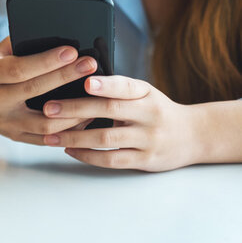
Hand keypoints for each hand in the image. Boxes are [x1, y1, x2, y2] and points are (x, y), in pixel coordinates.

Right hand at [0, 37, 96, 143]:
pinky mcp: (17, 136)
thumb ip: (22, 43)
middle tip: (90, 64)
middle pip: (33, 90)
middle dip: (65, 76)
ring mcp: (6, 123)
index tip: (71, 51)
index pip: (19, 69)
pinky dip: (69, 129)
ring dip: (73, 110)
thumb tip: (57, 35)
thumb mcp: (1, 52)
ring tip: (94, 95)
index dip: (46, 61)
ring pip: (44, 123)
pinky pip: (47, 138)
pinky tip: (86, 116)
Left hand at [41, 75, 203, 171]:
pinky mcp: (145, 160)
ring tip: (50, 135)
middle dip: (75, 109)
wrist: (193, 135)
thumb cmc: (156, 110)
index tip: (84, 82)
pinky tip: (69, 149)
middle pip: (108, 110)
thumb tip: (75, 81)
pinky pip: (112, 159)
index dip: (105, 84)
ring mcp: (148, 139)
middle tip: (48, 109)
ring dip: (74, 136)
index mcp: (146, 93)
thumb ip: (117, 90)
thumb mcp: (144, 93)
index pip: (125, 86)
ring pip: (105, 138)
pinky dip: (87, 155)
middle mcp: (149, 114)